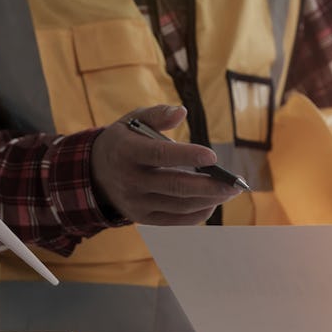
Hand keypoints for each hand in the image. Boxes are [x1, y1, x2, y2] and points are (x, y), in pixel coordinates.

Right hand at [90, 104, 239, 224]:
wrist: (96, 174)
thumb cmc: (124, 141)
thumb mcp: (133, 120)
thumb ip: (158, 114)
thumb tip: (182, 111)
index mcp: (127, 152)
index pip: (160, 155)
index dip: (188, 156)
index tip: (213, 157)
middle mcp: (131, 181)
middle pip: (176, 186)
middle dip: (210, 186)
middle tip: (235, 184)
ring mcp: (137, 203)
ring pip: (180, 205)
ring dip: (210, 200)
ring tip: (230, 191)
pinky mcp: (144, 218)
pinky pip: (176, 220)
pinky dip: (199, 213)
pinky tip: (214, 201)